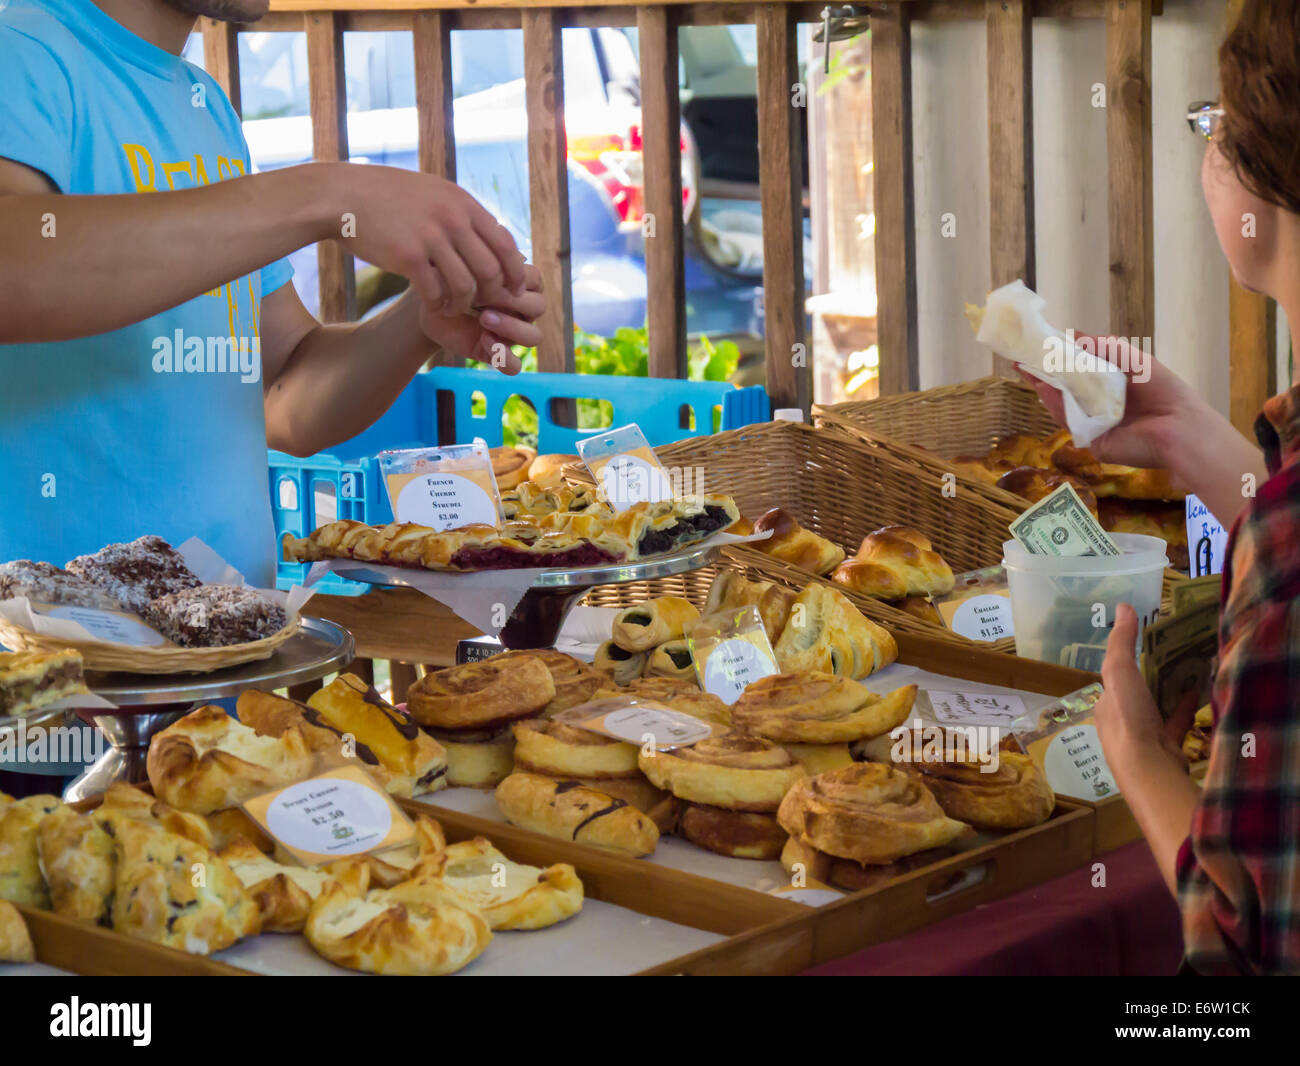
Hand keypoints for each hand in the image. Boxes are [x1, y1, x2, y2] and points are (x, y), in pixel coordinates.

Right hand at [325, 162, 527, 315]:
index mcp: (461, 202)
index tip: (511, 289)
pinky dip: (438, 305)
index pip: (505, 243)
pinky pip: (435, 292)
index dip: (513, 272)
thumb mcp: (431, 192)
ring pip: (466, 286)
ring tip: (454, 308)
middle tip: (481, 305)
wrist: (341, 195)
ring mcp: (430, 236)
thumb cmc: (386, 197)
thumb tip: (489, 232)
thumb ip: (460, 212)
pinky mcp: (407, 256)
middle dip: (491, 295)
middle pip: (491, 270)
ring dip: (463, 305)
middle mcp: (451, 217)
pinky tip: (433, 306)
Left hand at [418, 263, 544, 373]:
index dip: (515, 277)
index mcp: (517, 285)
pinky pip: (514, 366)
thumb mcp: (459, 268)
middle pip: (539, 307)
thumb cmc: (445, 282)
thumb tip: (510, 262)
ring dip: (513, 328)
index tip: (486, 275)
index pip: (534, 279)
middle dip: (513, 301)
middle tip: (482, 299)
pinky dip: (504, 356)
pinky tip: (483, 340)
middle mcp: (520, 311)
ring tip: (484, 319)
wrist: (428, 309)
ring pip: (535, 336)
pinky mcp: (497, 355)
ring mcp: (511, 335)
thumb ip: (483, 264)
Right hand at [1016, 336, 1207, 470]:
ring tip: (1025, 368)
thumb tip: (1074, 335)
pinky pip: (1069, 420)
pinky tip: (1043, 387)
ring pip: (1063, 404)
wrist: (1179, 428)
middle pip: (1066, 389)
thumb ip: (1107, 347)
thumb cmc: (1164, 392)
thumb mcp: (1135, 361)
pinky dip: (1055, 404)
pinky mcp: (1090, 440)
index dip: (1061, 360)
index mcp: (1113, 387)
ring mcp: (1093, 424)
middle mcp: (1100, 406)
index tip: (1041, 347)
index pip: (1080, 372)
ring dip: (1043, 386)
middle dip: (1044, 373)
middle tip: (1022, 358)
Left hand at [1095, 603, 1192, 770]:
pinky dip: (1187, 709)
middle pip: (1136, 695)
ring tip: (1189, 669)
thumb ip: (1122, 642)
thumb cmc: (1129, 717)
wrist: (1149, 768)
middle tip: (1173, 656)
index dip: (1125, 663)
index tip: (1144, 648)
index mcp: (1105, 707)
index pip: (1113, 681)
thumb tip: (1123, 606)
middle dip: (1150, 678)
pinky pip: (1178, 724)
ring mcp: (1144, 739)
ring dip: (1169, 692)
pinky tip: (1201, 693)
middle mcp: (1120, 724)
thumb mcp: (1120, 672)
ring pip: (1157, 710)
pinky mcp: (1167, 748)